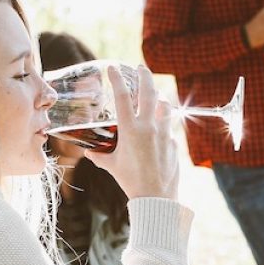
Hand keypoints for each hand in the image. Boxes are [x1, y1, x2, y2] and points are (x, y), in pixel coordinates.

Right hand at [86, 65, 178, 200]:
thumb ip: (100, 156)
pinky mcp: (174, 143)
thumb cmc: (130, 181)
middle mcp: (149, 127)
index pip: (122, 96)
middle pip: (148, 91)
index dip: (116, 79)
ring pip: (165, 106)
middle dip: (144, 75)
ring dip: (159, 98)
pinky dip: (164, 125)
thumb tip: (89, 152)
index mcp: (130, 130)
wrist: (155, 197)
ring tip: (155, 96)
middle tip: (140, 68)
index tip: (113, 68)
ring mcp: (164, 133)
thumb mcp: (112, 166)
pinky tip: (160, 129)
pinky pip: (169, 128)